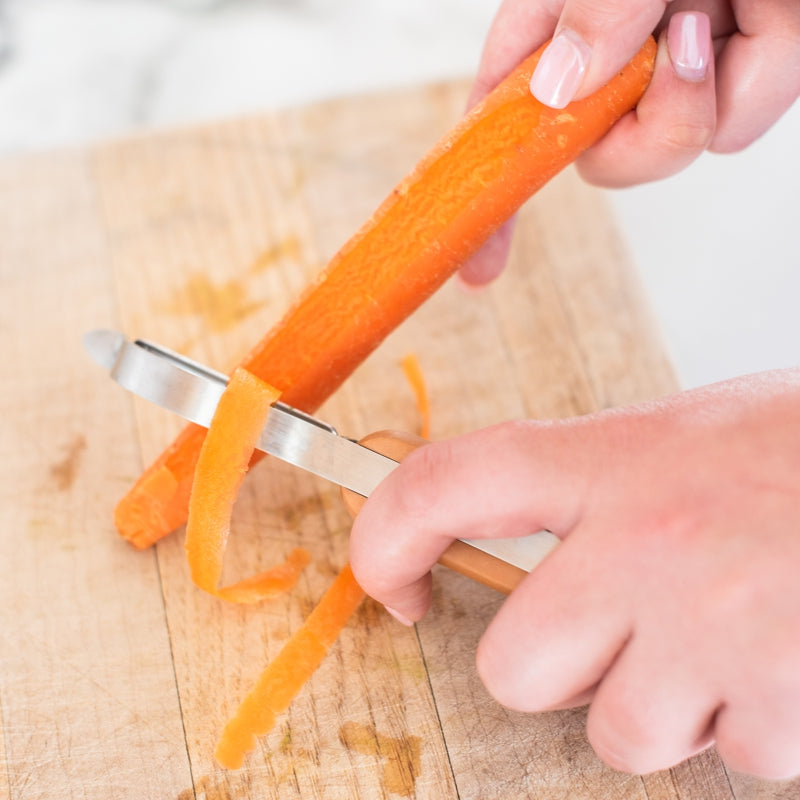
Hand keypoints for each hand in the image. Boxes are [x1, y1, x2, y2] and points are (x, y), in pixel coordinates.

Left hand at [349, 369, 799, 778]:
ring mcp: (710, 633)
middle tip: (612, 626)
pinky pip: (719, 756)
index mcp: (611, 462)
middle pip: (512, 665)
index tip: (394, 581)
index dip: (386, 539)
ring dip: (653, 704)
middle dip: (551, 665)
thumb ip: (582, 485)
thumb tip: (500, 533)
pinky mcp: (777, 707)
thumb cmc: (795, 451)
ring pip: (614, 734)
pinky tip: (776, 657)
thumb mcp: (675, 436)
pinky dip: (740, 725)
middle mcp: (645, 547)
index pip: (442, 488)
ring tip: (718, 635)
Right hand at [459, 0, 799, 285]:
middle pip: (595, 153)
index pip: (506, 106)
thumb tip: (557, 89)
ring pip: (669, 149)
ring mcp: (680, 73)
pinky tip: (773, 17)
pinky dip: (762, 79)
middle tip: (674, 46)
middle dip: (638, 127)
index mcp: (569, 13)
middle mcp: (618, 50)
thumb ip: (596, 7)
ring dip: (704, 92)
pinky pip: (736, 128)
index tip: (479, 267)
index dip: (491, 182)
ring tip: (730, 7)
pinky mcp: (742, 81)